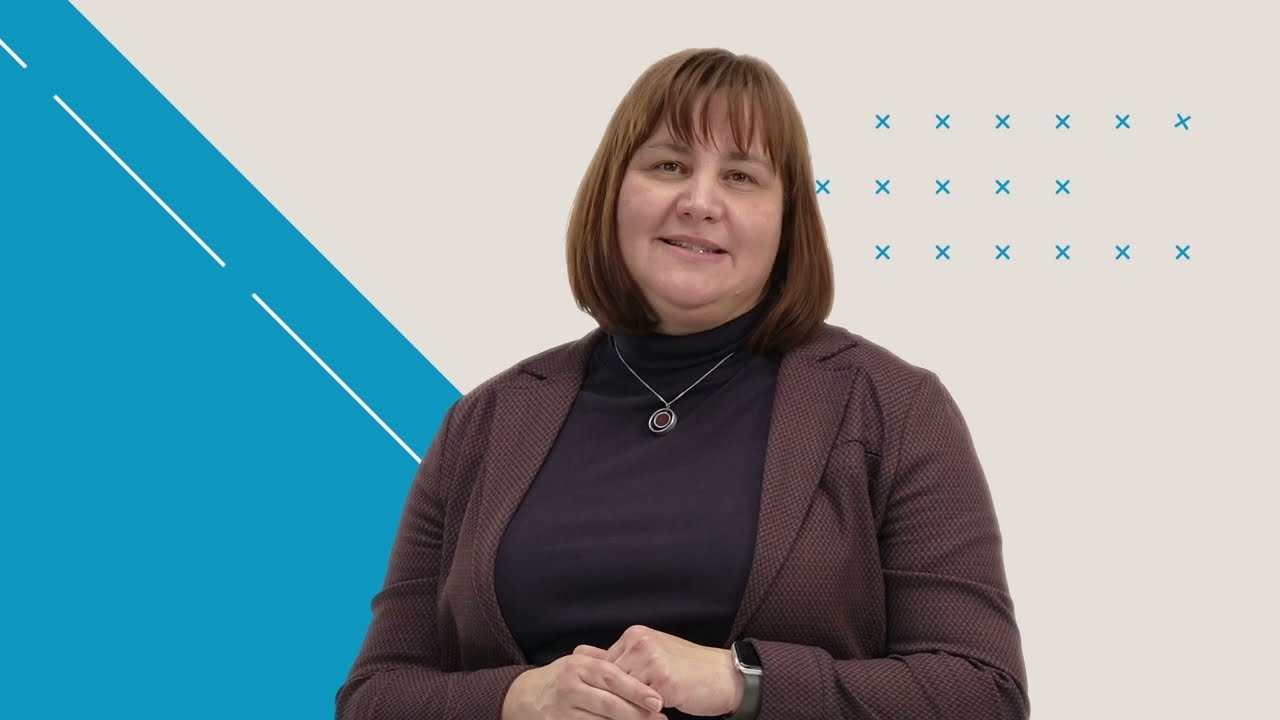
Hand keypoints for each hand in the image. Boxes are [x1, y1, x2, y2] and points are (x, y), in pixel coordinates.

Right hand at [502, 652, 667, 719]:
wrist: (523, 697)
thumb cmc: (559, 678)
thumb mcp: (576, 662)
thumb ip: (602, 661)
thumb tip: (638, 660)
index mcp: (578, 666)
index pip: (612, 677)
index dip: (637, 689)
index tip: (658, 700)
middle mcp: (569, 687)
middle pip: (609, 702)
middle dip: (637, 712)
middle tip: (660, 717)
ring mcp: (562, 710)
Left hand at [574, 626, 742, 717]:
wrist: (724, 676)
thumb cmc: (688, 670)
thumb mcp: (652, 658)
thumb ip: (618, 657)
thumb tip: (579, 652)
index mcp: (635, 636)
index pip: (604, 666)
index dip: (602, 688)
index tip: (595, 704)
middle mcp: (640, 642)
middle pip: (609, 680)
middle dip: (608, 700)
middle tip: (602, 714)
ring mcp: (651, 659)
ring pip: (622, 692)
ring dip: (621, 709)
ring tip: (618, 717)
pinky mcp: (663, 678)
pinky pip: (639, 704)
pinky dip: (638, 715)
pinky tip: (645, 718)